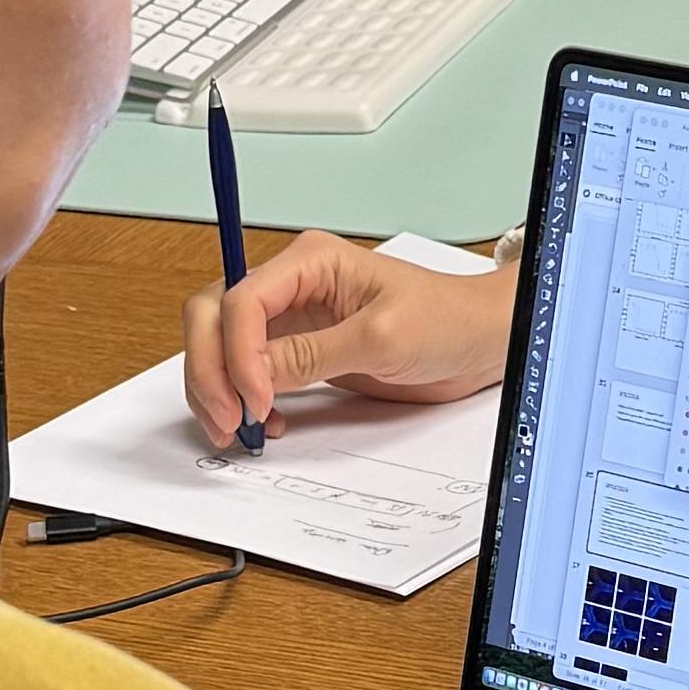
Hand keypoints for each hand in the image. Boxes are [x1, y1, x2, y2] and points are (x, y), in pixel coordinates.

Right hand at [186, 236, 516, 450]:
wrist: (478, 342)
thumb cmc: (446, 320)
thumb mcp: (381, 337)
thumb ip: (314, 354)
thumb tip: (256, 374)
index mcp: (308, 262)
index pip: (240, 300)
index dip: (236, 353)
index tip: (256, 399)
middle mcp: (292, 286)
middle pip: (213, 317)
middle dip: (210, 369)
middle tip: (228, 419)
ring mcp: (292, 319)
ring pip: (220, 345)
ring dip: (216, 387)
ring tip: (238, 428)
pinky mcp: (299, 351)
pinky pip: (248, 371)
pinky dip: (242, 398)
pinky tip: (267, 420)